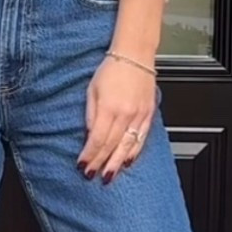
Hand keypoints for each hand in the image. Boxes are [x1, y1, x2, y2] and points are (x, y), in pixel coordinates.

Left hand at [78, 54, 157, 183]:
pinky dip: (134, 152)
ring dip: (117, 163)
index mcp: (109, 107)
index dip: (90, 155)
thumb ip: (91, 114)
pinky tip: (128, 161)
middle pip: (111, 146)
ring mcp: (139, 115)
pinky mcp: (148, 114)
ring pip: (127, 146)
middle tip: (93, 176)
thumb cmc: (112, 69)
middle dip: (101, 163)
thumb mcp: (92, 89)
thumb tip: (89, 135)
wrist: (135, 55)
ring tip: (109, 175)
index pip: (97, 139)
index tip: (83, 165)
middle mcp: (125, 113)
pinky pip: (141, 138)